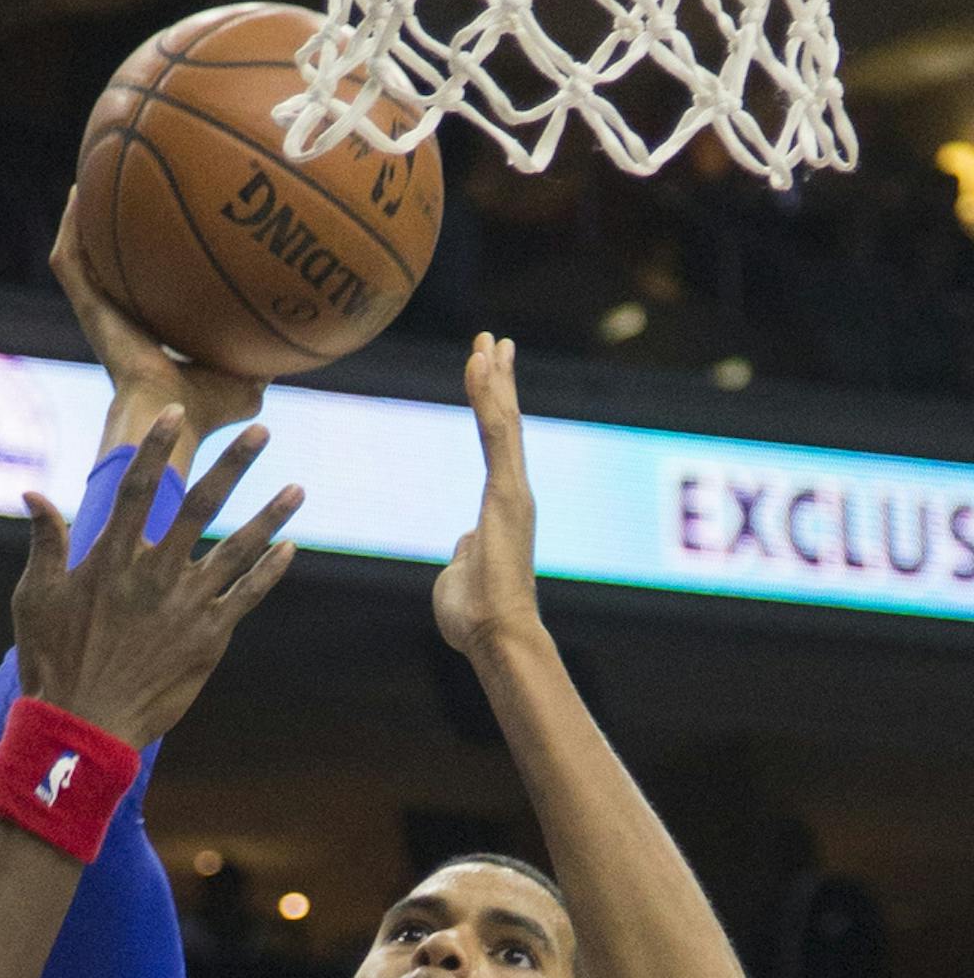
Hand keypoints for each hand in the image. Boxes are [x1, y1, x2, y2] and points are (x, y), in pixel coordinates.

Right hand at [13, 411, 301, 748]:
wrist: (83, 729)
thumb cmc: (52, 663)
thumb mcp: (35, 599)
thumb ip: (44, 543)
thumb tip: (32, 493)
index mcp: (110, 560)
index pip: (137, 489)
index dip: (155, 447)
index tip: (173, 413)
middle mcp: (153, 576)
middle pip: (199, 506)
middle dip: (234, 466)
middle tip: (262, 431)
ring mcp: (185, 606)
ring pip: (236, 550)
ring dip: (269, 518)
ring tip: (297, 489)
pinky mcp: (208, 638)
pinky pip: (246, 597)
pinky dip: (269, 572)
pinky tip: (288, 549)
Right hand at [50, 191, 266, 467]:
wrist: (171, 419)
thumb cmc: (208, 411)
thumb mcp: (249, 378)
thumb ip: (266, 354)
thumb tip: (301, 331)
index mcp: (150, 338)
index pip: (145, 294)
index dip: (149, 263)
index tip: (157, 229)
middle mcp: (121, 323)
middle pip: (109, 269)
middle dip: (110, 231)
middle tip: (118, 186)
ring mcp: (101, 316)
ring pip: (81, 260)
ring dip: (80, 222)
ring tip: (88, 174)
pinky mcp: (89, 312)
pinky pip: (72, 264)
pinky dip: (72, 229)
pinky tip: (79, 193)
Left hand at [433, 334, 543, 661]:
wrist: (495, 635)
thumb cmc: (474, 617)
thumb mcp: (462, 572)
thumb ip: (466, 549)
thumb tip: (463, 543)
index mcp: (501, 508)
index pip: (496, 446)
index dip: (492, 408)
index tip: (487, 374)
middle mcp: (513, 492)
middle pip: (506, 425)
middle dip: (498, 381)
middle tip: (492, 342)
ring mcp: (513, 491)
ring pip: (503, 423)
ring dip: (493, 380)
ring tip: (485, 343)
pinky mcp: (508, 494)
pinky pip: (496, 434)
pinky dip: (487, 398)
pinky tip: (480, 366)